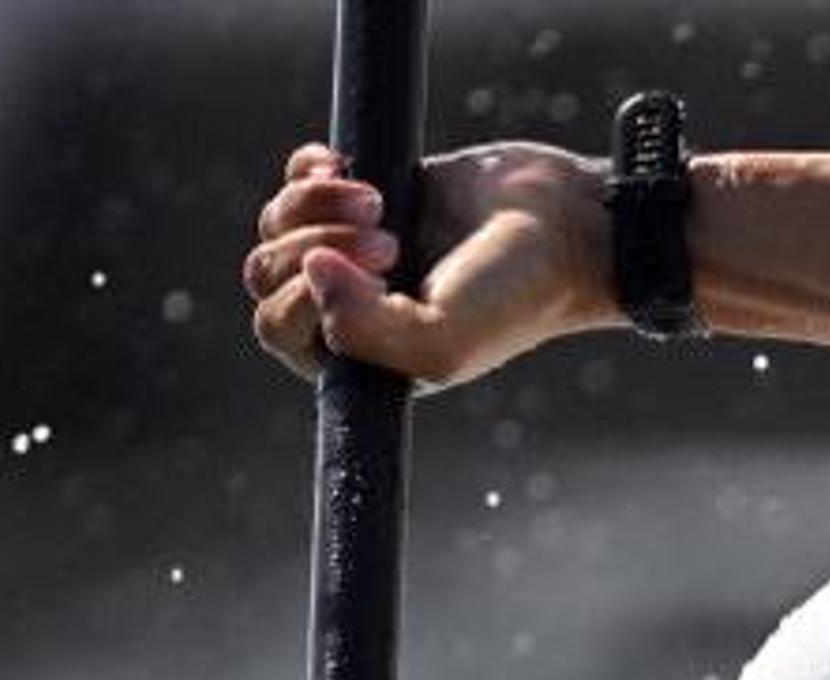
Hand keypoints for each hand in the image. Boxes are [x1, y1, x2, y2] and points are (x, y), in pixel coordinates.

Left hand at [241, 138, 615, 388]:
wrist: (563, 225)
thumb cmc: (515, 297)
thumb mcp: (442, 342)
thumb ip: (364, 331)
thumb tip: (311, 269)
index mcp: (361, 358)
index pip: (278, 327)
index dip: (308, 293)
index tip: (381, 273)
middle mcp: (348, 307)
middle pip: (266, 273)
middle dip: (313, 245)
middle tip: (388, 240)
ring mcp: (349, 251)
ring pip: (275, 223)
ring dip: (316, 204)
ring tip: (381, 203)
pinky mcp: (361, 196)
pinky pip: (296, 180)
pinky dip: (313, 171)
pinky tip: (352, 171)